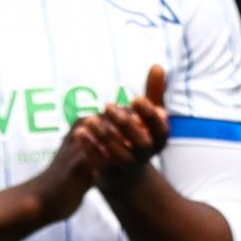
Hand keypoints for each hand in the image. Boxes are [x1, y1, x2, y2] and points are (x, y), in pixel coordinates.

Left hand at [72, 66, 172, 209]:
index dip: (150, 116)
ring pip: (119, 155)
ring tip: (89, 119)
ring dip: (103, 136)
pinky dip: (90, 149)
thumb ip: (154, 91)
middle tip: (108, 105)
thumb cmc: (138, 135)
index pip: (160, 129)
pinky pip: (101, 164)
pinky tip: (79, 133)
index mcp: (159, 140)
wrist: (127, 175)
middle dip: (125, 125)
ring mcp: (129, 168)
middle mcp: (146, 156)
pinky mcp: (110, 176)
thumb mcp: (148, 115)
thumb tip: (157, 65)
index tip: (136, 99)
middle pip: (141, 144)